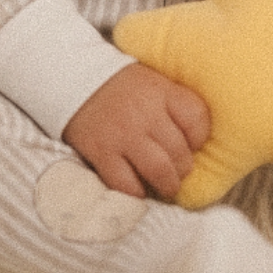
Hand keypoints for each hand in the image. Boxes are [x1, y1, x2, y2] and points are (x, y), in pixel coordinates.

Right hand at [62, 61, 210, 199]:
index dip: (199, 138)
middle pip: (179, 150)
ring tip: (166, 186)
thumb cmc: (122, 87)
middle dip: (184, 168)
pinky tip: (139, 189)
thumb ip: (175, 103)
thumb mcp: (154, 82)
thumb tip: (199, 138)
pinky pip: (126, 183)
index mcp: (161, 91)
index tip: (192, 144)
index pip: (196, 118)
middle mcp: (145, 113)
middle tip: (179, 171)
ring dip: (168, 185)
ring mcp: (122, 135)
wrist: (73, 80)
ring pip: (159, 170)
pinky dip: (137, 192)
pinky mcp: (101, 153)